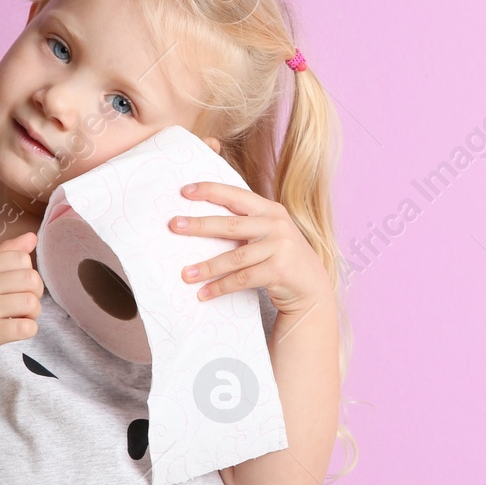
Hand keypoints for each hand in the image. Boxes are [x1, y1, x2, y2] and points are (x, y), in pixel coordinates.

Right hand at [0, 230, 43, 372]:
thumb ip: (5, 254)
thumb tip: (33, 236)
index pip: (22, 258)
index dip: (28, 273)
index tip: (16, 287)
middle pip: (31, 279)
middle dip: (34, 294)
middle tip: (20, 305)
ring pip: (32, 303)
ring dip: (32, 314)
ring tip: (16, 318)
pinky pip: (27, 328)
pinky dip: (28, 330)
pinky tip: (14, 331)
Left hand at [170, 182, 329, 315]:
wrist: (311, 285)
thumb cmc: (281, 255)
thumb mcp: (270, 231)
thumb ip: (247, 221)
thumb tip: (201, 219)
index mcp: (270, 209)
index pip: (236, 195)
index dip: (210, 191)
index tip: (185, 191)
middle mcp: (276, 224)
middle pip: (231, 225)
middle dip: (200, 225)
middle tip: (174, 225)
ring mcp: (280, 247)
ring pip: (234, 257)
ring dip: (207, 267)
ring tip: (185, 274)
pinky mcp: (279, 271)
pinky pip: (242, 279)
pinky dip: (221, 287)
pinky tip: (204, 293)